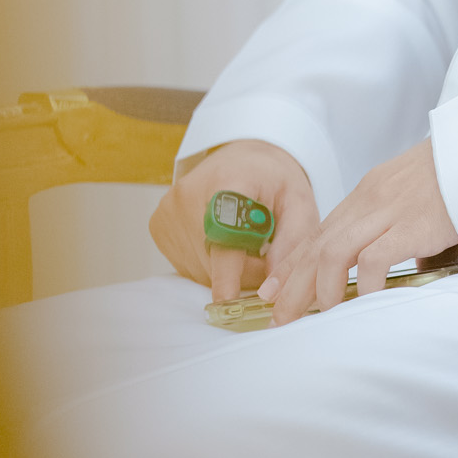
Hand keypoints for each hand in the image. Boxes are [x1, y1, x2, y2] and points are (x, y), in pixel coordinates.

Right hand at [149, 139, 318, 302]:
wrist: (241, 159)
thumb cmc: (272, 181)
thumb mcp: (299, 202)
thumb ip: (293, 241)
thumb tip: (272, 286)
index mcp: (229, 180)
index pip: (225, 232)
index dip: (228, 271)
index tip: (228, 299)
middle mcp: (189, 194)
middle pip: (216, 259)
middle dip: (247, 271)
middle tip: (265, 252)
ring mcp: (168, 210)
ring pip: (202, 269)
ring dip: (228, 272)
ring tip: (245, 243)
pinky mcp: (158, 225)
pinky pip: (188, 265)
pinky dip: (210, 266)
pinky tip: (222, 242)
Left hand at [259, 138, 457, 324]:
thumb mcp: (416, 197)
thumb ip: (401, 231)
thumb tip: (404, 270)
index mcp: (369, 192)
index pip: (320, 231)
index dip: (293, 262)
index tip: (274, 287)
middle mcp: (370, 200)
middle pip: (318, 245)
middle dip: (293, 283)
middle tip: (278, 315)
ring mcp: (389, 211)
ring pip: (334, 252)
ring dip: (319, 288)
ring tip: (317, 314)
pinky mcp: (412, 225)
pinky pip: (374, 260)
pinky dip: (362, 285)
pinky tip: (361, 303)